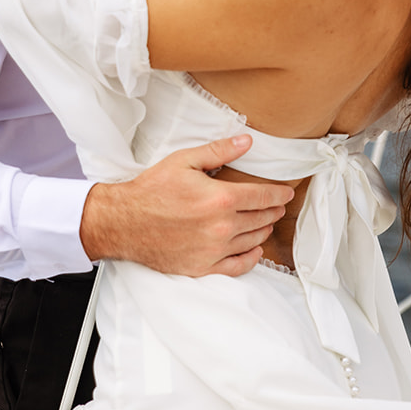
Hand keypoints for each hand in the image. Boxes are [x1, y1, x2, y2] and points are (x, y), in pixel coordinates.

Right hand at [79, 134, 294, 276]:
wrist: (124, 222)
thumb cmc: (152, 189)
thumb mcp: (184, 161)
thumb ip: (219, 151)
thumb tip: (247, 141)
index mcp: (220, 199)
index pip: (262, 197)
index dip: (278, 194)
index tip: (287, 193)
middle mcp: (222, 227)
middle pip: (261, 219)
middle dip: (273, 211)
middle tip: (278, 206)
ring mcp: (213, 250)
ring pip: (252, 241)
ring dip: (264, 231)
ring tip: (267, 223)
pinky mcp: (202, 267)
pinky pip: (237, 266)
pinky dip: (251, 259)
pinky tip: (255, 250)